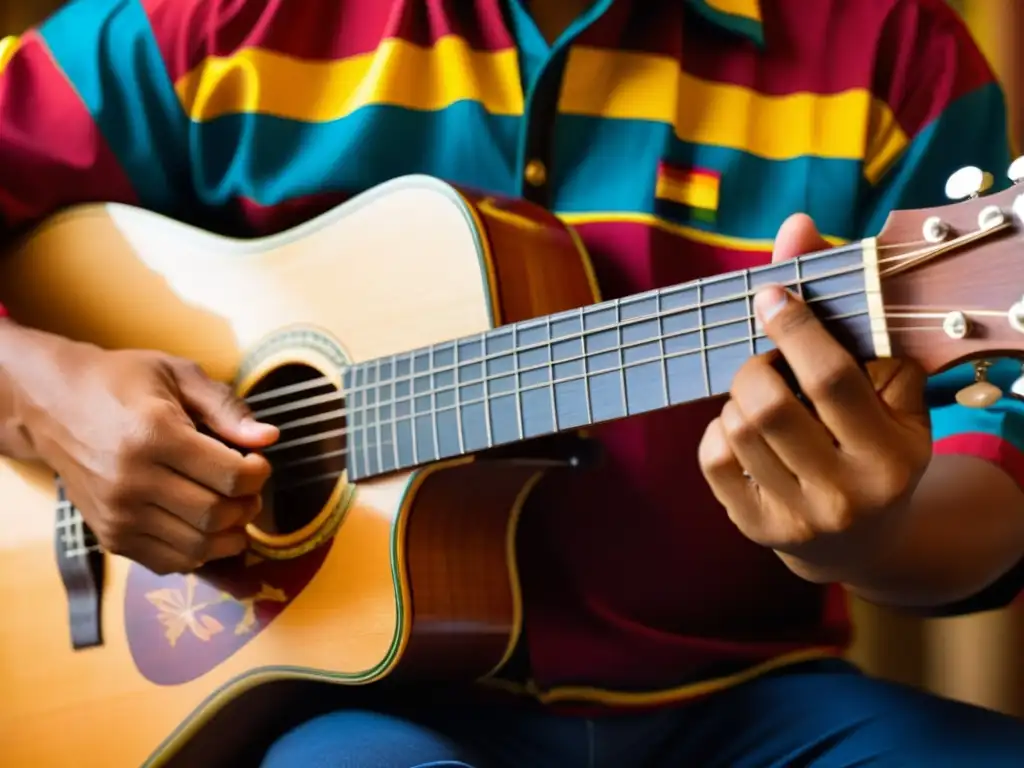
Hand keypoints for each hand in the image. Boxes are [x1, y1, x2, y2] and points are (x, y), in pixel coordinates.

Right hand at [10, 333, 278, 573]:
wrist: (52, 404)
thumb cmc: (121, 382)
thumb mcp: (176, 374)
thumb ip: (226, 407)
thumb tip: (268, 438)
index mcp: (153, 435)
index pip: (231, 476)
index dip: (259, 474)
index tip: (258, 462)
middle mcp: (132, 481)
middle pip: (216, 516)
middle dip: (248, 505)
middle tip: (248, 488)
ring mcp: (117, 514)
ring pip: (197, 547)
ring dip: (229, 534)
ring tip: (231, 508)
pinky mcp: (109, 535)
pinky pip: (169, 562)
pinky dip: (198, 552)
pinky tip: (202, 526)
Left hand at [697, 214, 932, 580]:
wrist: (862, 539)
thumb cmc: (874, 444)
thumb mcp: (883, 385)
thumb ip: (844, 309)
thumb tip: (795, 226)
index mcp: (890, 455)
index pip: (830, 379)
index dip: (794, 328)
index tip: (772, 294)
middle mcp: (844, 495)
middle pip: (765, 405)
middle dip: (757, 366)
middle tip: (769, 363)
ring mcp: (795, 518)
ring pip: (734, 426)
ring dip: (740, 397)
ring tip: (767, 402)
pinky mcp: (753, 527)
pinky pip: (712, 455)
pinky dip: (720, 429)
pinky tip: (748, 434)